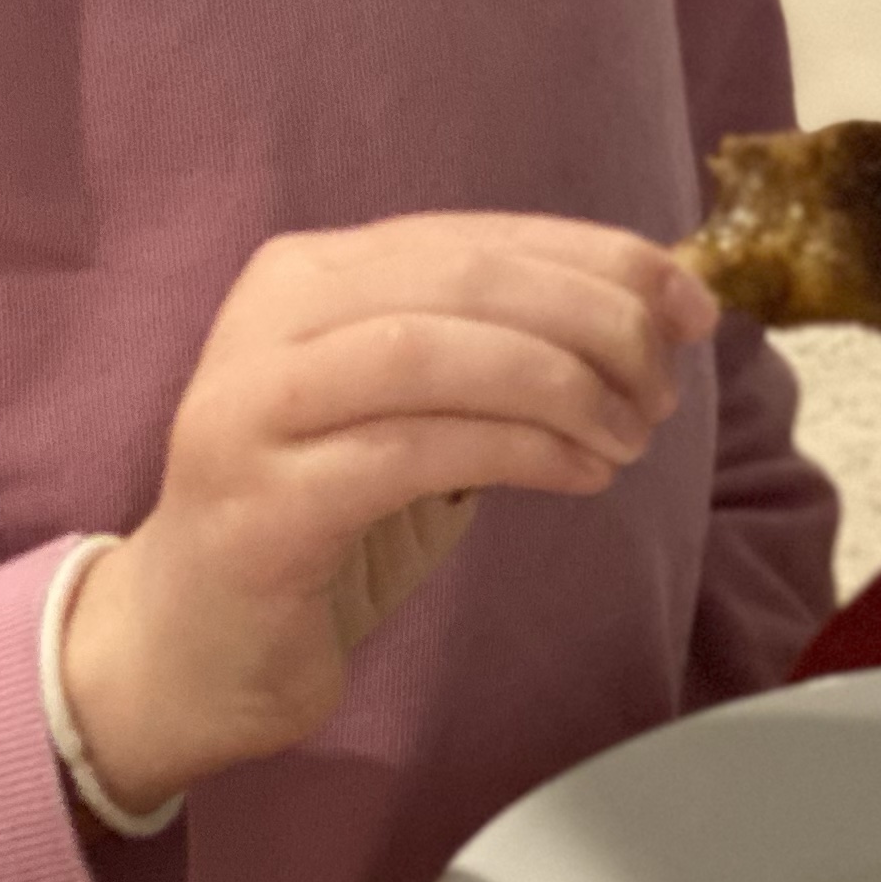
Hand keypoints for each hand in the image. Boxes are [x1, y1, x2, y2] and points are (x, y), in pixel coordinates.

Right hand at [57, 215, 714, 819]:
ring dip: (558, 383)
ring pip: (430, 349)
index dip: (597, 257)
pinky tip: (582, 474)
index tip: (691, 303)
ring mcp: (253, 404)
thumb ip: (498, 347)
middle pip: (461, 278)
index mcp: (311, 271)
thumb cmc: (325, 517)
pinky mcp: (262, 500)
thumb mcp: (416, 410)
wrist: (188, 646)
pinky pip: (413, 449)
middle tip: (662, 384)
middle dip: (590, 318)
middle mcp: (270, 315)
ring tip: (629, 435)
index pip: (476, 234)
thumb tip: (656, 308)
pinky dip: (518, 451)